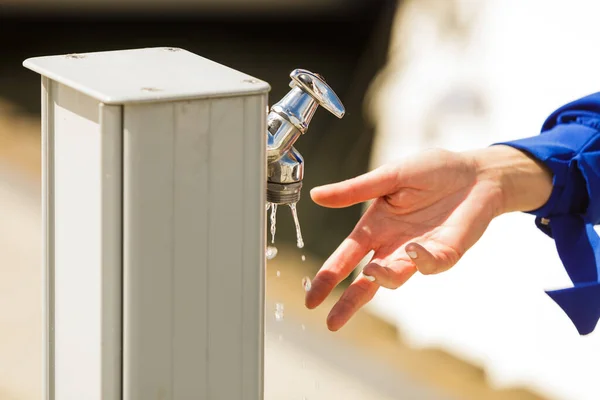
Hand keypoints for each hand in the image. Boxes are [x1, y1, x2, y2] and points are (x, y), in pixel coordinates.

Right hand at [305, 146, 552, 330]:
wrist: (476, 173)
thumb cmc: (432, 170)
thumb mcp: (389, 176)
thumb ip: (356, 190)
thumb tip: (316, 195)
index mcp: (375, 226)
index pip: (346, 256)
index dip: (328, 277)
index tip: (312, 299)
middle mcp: (393, 245)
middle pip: (366, 281)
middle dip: (349, 302)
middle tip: (331, 323)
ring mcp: (419, 252)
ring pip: (395, 278)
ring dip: (383, 278)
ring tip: (373, 272)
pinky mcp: (446, 253)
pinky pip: (431, 265)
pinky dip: (422, 261)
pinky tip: (415, 249)